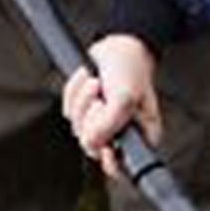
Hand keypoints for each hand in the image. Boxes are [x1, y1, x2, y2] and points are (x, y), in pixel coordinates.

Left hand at [62, 34, 162, 179]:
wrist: (116, 43)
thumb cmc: (130, 69)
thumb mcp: (124, 97)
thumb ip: (109, 125)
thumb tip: (90, 143)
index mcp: (140, 136)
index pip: (121, 167)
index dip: (108, 158)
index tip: (105, 146)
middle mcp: (121, 133)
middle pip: (92, 147)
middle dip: (90, 118)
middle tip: (100, 98)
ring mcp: (101, 123)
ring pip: (78, 129)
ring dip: (81, 102)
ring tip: (96, 84)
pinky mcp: (86, 111)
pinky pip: (69, 112)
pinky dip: (73, 94)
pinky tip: (88, 80)